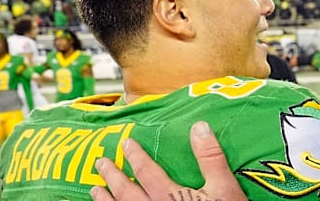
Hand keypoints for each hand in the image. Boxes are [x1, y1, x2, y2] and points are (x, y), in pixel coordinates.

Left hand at [91, 121, 247, 200]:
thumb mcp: (225, 187)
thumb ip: (211, 158)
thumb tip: (199, 127)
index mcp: (170, 195)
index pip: (147, 172)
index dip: (135, 156)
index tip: (125, 144)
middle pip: (127, 192)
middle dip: (113, 176)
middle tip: (101, 163)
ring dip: (106, 200)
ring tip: (95, 190)